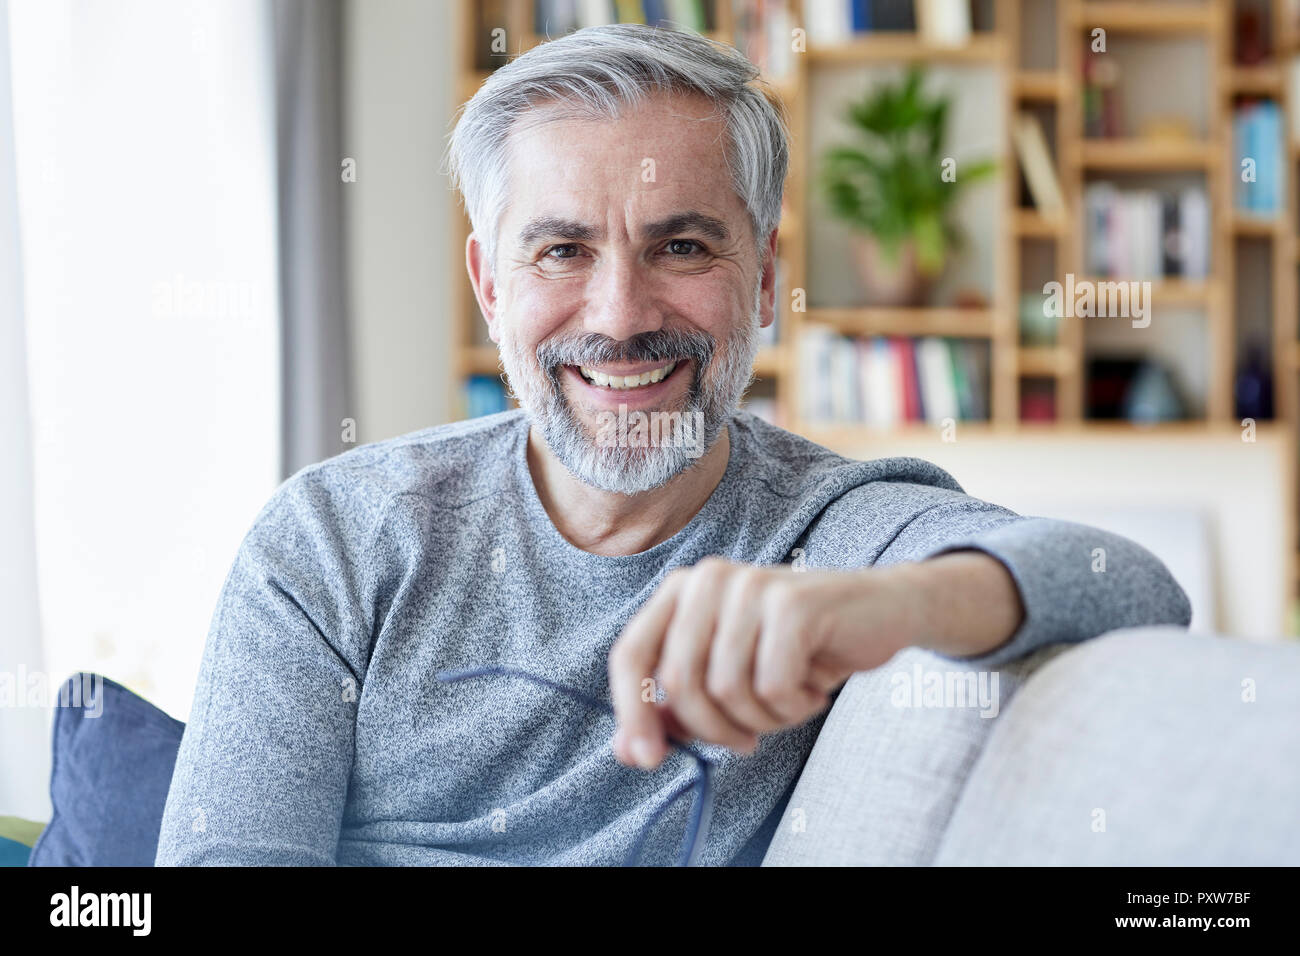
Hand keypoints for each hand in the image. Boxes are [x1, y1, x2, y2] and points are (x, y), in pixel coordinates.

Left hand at [608, 557, 919, 769]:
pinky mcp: (792, 603)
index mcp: (682, 591)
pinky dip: (793, 706)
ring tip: (788, 700)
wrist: (883, 613)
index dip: (632, 712)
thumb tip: (627, 753)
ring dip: (761, 718)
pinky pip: (771, 685)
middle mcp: (708, 578)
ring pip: (725, 689)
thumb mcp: (729, 682)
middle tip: (747, 738)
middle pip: (677, 681)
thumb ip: (676, 713)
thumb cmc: (799, 651)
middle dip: (712, 728)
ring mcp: (750, 585)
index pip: (630, 654)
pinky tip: (813, 688)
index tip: (646, 760)